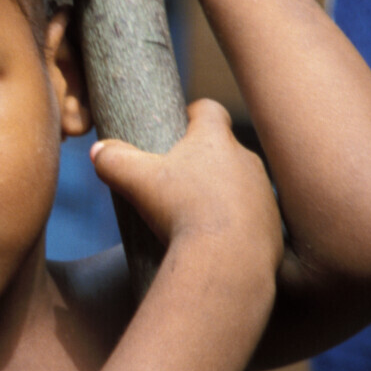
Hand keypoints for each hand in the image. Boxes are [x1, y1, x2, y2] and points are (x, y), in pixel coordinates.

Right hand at [90, 100, 282, 274]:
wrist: (228, 260)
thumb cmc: (182, 211)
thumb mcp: (136, 182)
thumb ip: (113, 161)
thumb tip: (98, 151)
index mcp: (215, 139)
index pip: (209, 110)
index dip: (192, 114)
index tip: (178, 127)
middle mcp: (246, 159)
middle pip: (223, 149)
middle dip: (202, 161)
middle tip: (176, 182)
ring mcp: (263, 193)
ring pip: (239, 185)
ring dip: (221, 195)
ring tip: (195, 217)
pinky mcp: (272, 225)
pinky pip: (252, 219)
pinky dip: (236, 226)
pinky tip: (217, 242)